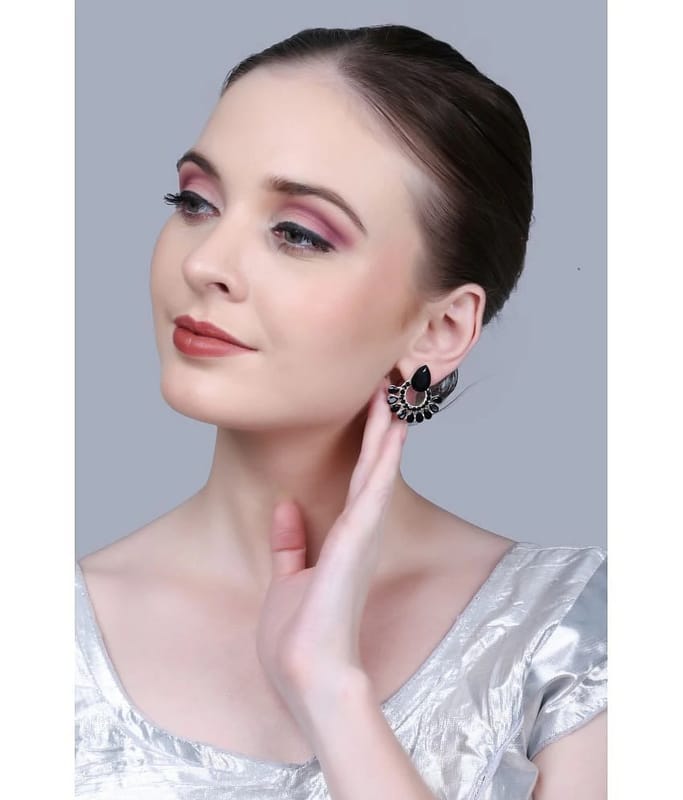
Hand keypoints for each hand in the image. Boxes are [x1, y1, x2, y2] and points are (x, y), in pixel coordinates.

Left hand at [255, 376, 407, 720]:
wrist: (305, 673)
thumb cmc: (300, 636)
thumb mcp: (287, 579)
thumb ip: (289, 542)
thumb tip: (285, 505)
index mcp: (346, 541)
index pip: (358, 483)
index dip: (365, 447)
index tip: (370, 413)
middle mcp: (361, 534)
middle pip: (372, 470)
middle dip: (379, 429)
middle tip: (387, 388)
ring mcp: (361, 536)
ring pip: (377, 472)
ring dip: (385, 432)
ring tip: (392, 394)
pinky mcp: (355, 541)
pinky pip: (372, 490)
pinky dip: (383, 459)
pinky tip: (392, 430)